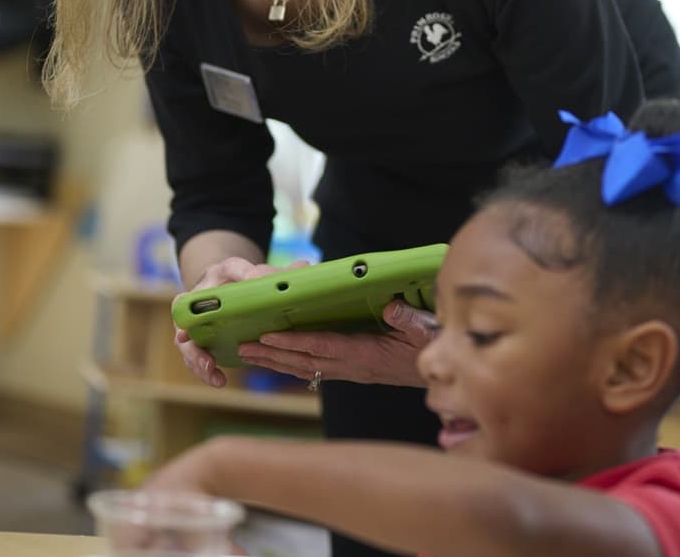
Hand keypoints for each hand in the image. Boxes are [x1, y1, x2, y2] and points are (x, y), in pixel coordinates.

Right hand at [173, 257, 310, 388]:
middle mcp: (195, 308)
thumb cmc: (239, 277)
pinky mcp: (202, 343)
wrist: (223, 286)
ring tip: (216, 377)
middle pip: (183, 327)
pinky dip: (207, 371)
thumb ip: (272, 271)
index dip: (190, 314)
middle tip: (207, 363)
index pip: (194, 296)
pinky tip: (220, 380)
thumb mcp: (252, 270)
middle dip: (193, 349)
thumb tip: (303, 266)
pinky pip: (198, 358)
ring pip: (188, 347)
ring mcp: (195, 327)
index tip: (186, 334)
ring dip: (199, 364)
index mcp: (207, 286)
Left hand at [236, 300, 437, 387]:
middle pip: (304, 360)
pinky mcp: (350, 371)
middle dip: (273, 354)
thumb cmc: (430, 348)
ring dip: (275, 363)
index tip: (269, 335)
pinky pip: (314, 369)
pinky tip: (276, 361)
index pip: (323, 346)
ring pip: (305, 368)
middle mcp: (351, 366)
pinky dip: (292, 365)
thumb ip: (407, 319)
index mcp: (365, 354)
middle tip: (243, 347)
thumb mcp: (425, 330)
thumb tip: (390, 306)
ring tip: (248, 356)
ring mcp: (349, 372)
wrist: (437, 373)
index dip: (295, 341)